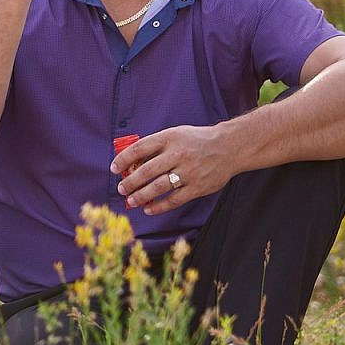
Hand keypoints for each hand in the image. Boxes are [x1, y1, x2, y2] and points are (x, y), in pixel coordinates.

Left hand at [113, 124, 238, 214]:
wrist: (229, 147)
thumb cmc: (197, 141)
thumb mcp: (175, 134)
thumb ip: (156, 146)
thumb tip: (132, 162)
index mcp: (169, 138)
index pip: (139, 148)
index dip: (123, 159)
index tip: (114, 168)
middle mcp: (178, 155)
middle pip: (146, 171)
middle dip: (130, 182)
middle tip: (121, 189)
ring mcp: (188, 172)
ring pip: (158, 187)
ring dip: (141, 196)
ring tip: (131, 201)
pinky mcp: (198, 187)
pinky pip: (174, 200)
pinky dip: (159, 206)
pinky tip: (149, 209)